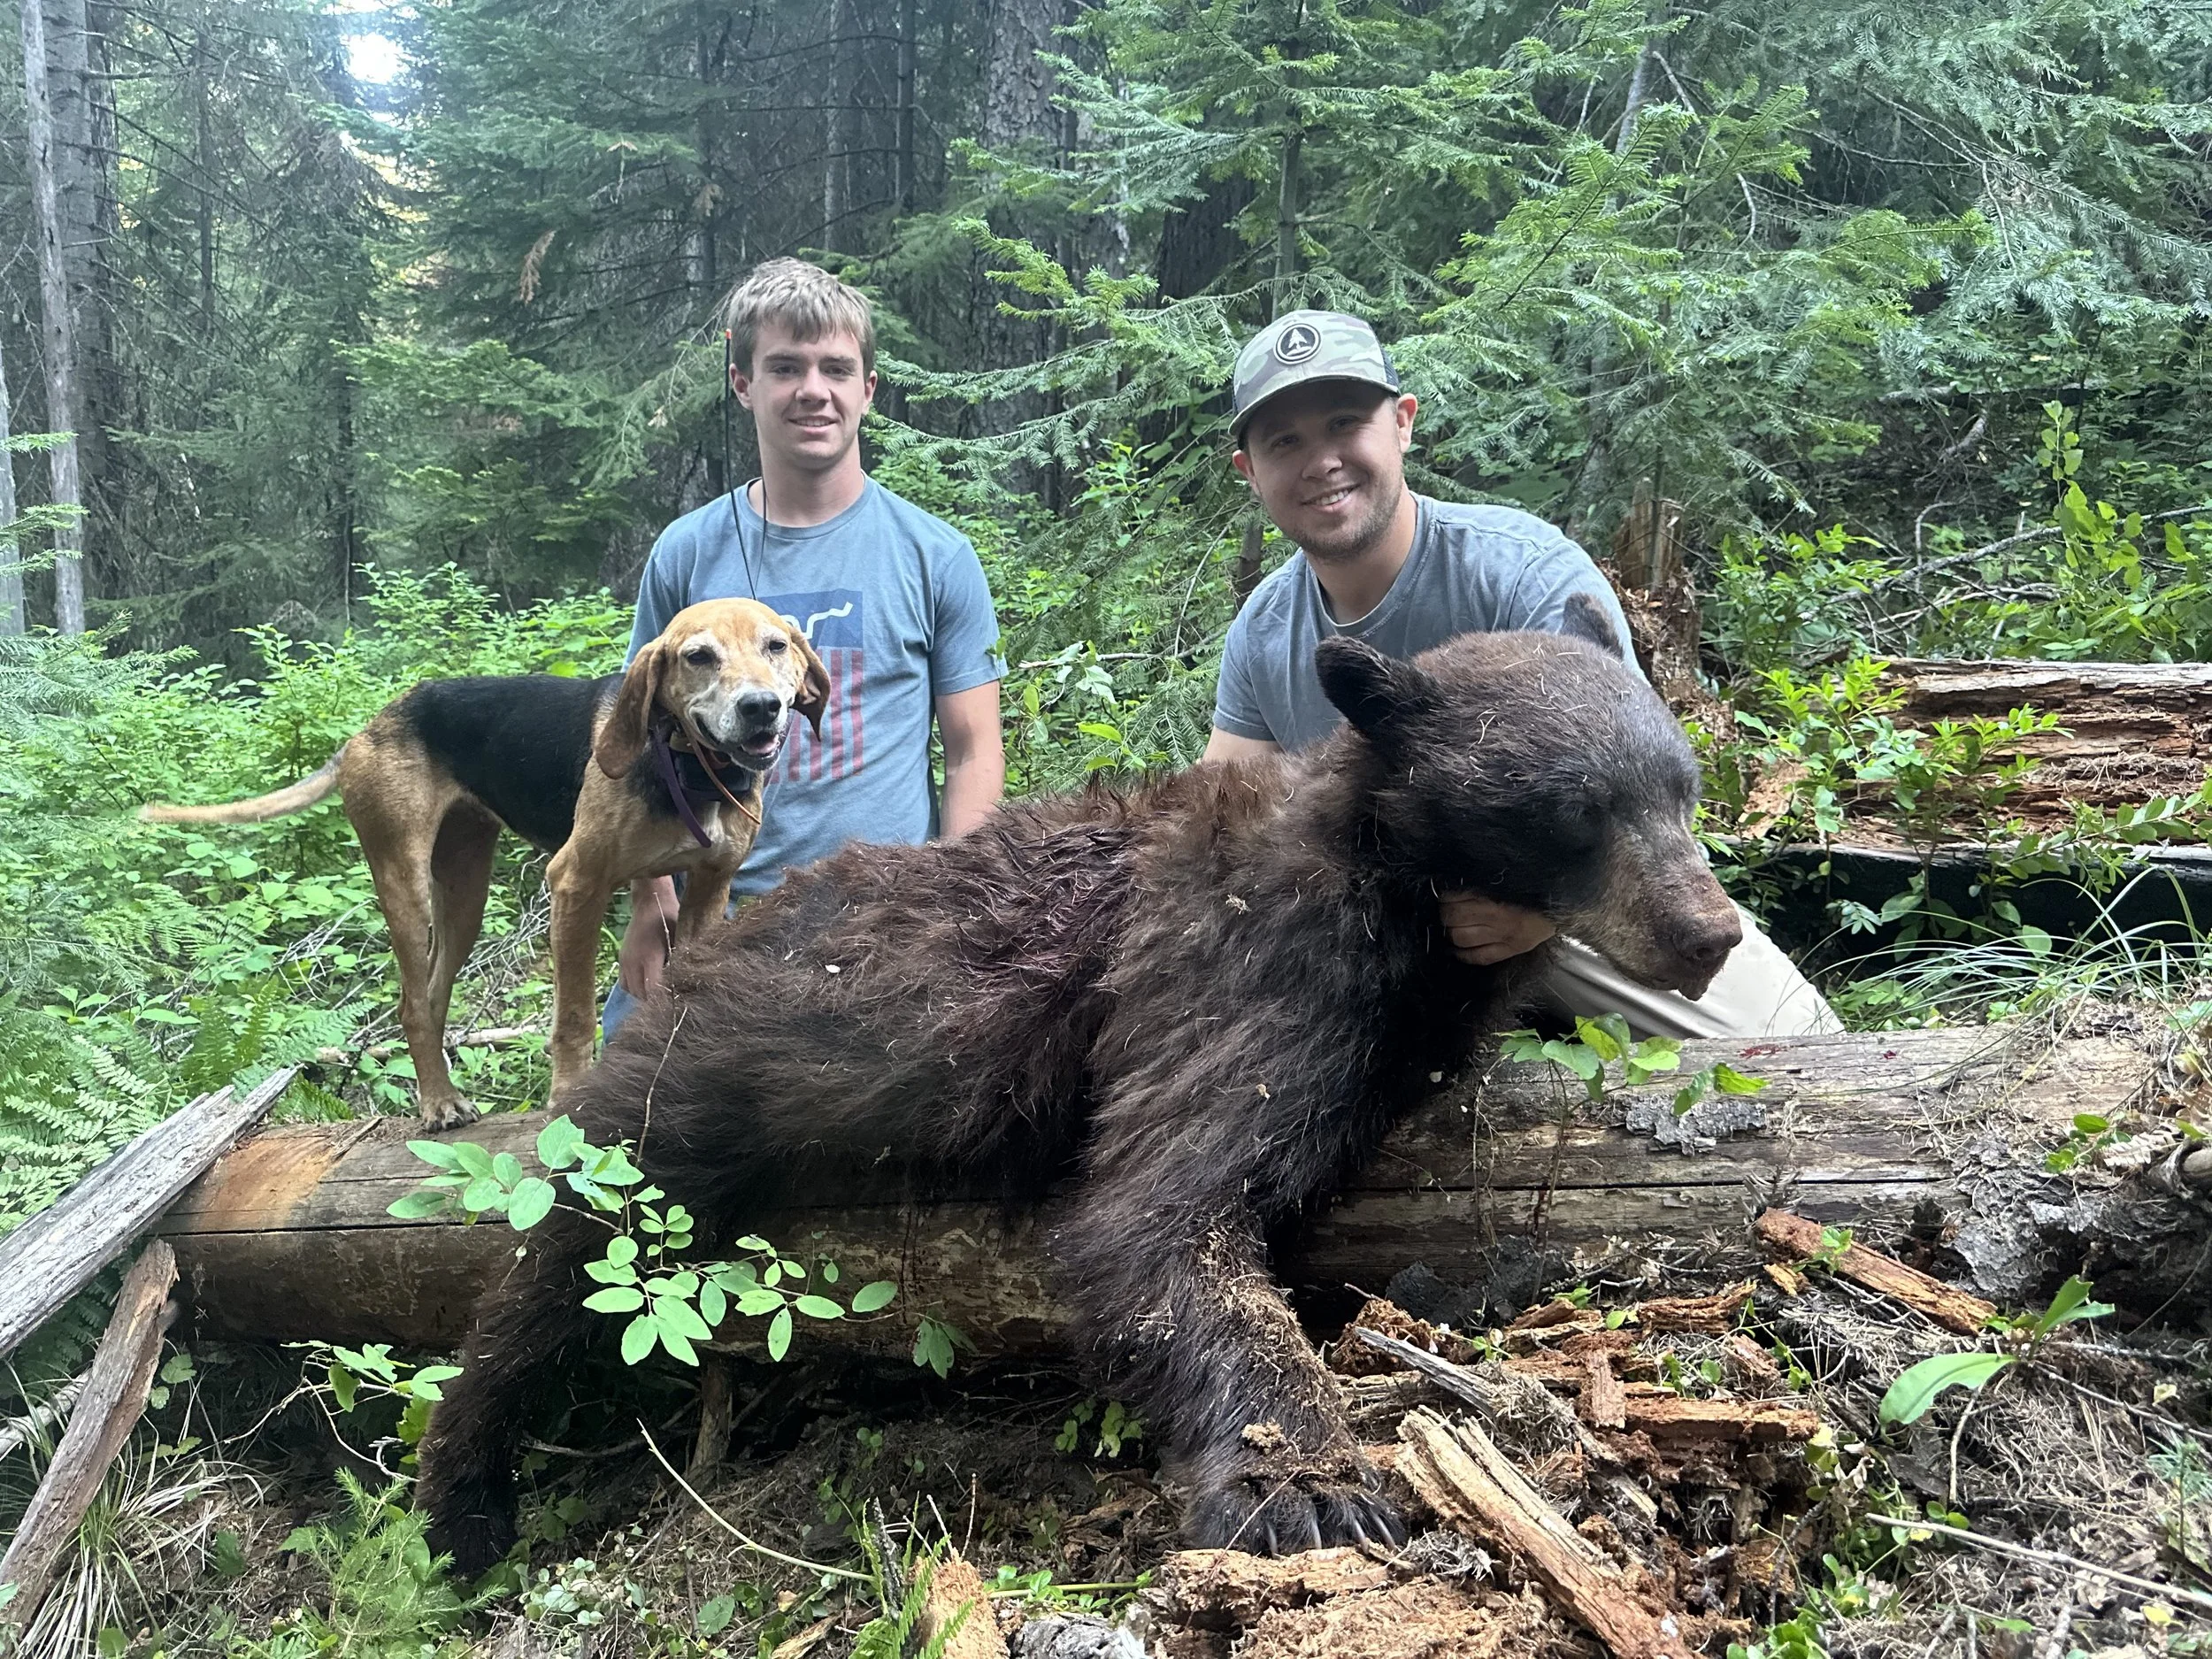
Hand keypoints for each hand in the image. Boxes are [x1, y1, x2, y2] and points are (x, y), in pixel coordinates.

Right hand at [617, 878, 677, 994]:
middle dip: (655, 1000)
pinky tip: (648, 982)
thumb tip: (686, 985)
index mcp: (649, 957)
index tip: (677, 1001)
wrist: (650, 901)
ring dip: (644, 995)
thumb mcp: (681, 939)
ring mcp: (625, 961)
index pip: (652, 991)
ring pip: (631, 991)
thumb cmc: (670, 918)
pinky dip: (634, 987)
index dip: (664, 1000)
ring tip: (659, 991)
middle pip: (641, 995)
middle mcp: (633, 962)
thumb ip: (680, 963)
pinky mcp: (621, 958)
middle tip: (671, 999)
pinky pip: (624, 982)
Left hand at [1438, 890, 1554, 965]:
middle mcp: (1498, 916)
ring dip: (1450, 931)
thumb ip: (1485, 882)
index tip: (1444, 893)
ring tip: (1450, 926)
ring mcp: (1504, 936)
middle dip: (1444, 913)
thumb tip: (1459, 881)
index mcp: (1497, 894)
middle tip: (1444, 910)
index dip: (1445, 895)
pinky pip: (1479, 957)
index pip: (1456, 897)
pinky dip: (1463, 954)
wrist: (1566, 904)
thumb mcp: (1511, 879)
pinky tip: (1456, 948)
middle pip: (1454, 917)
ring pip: (1461, 937)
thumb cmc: (1536, 889)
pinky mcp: (1511, 950)